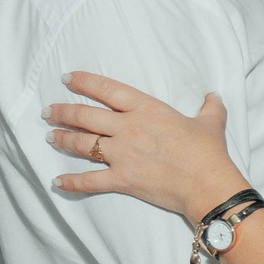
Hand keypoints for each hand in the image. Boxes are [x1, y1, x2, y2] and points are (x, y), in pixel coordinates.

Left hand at [47, 73, 241, 221]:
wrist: (208, 185)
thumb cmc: (209, 153)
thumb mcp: (211, 123)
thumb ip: (209, 107)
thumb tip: (214, 96)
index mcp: (146, 109)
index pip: (106, 90)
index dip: (83, 82)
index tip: (67, 78)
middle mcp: (128, 128)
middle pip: (85, 116)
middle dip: (63, 112)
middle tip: (49, 111)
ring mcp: (122, 155)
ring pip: (82, 144)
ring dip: (62, 139)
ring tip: (50, 136)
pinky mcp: (122, 180)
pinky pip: (90, 181)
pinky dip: (72, 182)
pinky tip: (57, 182)